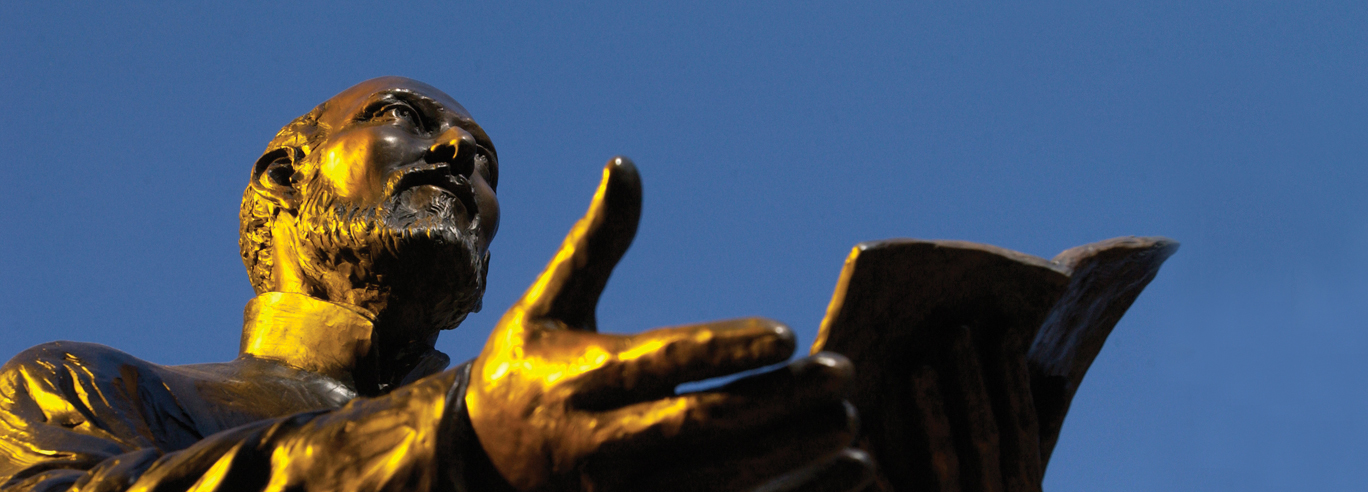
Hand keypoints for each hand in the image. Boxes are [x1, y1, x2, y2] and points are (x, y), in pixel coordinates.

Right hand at [466, 158, 872, 491]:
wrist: (473, 469)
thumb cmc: (522, 374)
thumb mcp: (546, 306)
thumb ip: (594, 242)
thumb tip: (625, 165)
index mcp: (580, 379)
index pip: (665, 362)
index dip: (727, 352)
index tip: (789, 336)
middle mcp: (598, 444)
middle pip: (701, 427)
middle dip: (777, 405)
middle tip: (843, 373)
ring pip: (718, 481)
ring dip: (790, 456)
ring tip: (849, 424)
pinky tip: (845, 475)